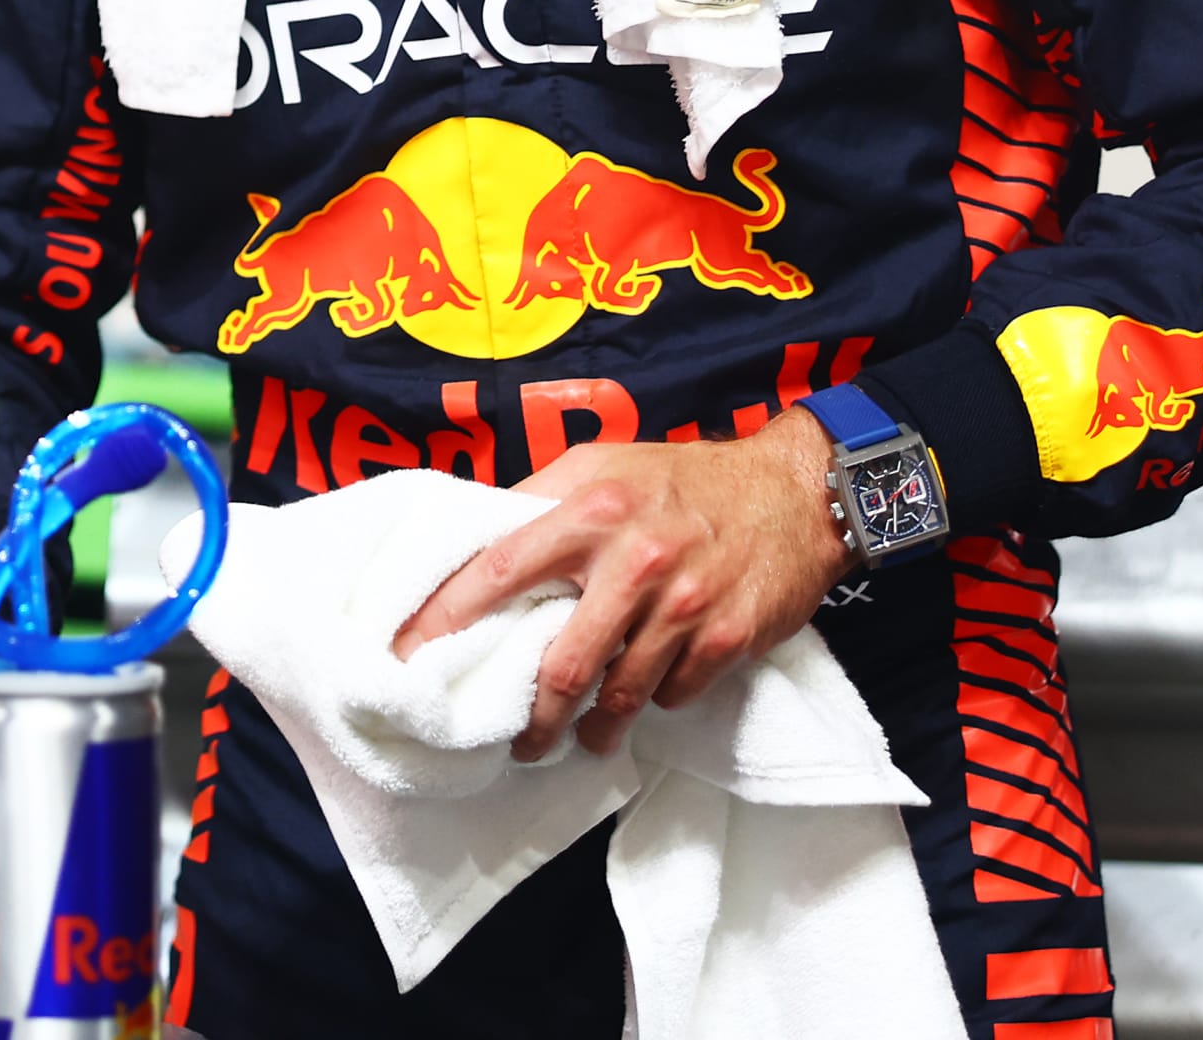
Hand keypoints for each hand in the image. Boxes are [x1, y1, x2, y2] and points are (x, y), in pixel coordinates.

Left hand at [393, 410, 855, 760]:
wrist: (796, 490)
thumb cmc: (688, 478)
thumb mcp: (609, 464)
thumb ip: (545, 500)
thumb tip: (476, 540)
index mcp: (592, 508)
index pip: (499, 570)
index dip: (445, 620)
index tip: (406, 658)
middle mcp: (635, 557)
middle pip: (561, 664)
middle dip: (529, 716)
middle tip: (513, 738)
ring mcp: (683, 603)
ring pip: (617, 695)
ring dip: (590, 727)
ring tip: (577, 736)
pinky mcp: (725, 638)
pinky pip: (671, 694)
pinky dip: (654, 700)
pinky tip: (648, 690)